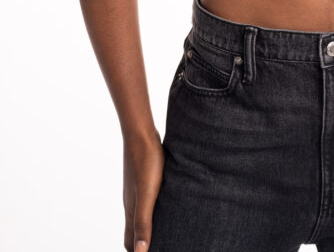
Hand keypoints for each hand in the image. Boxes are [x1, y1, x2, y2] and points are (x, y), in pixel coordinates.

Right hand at [122, 129, 164, 251]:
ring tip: (162, 232)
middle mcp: (131, 201)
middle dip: (140, 244)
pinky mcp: (142, 177)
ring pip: (138, 214)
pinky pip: (145, 199)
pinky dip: (151, 210)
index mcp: (131, 210)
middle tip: (158, 247)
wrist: (141, 133)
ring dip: (146, 227)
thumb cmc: (146, 163)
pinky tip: (164, 204)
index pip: (130, 241)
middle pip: (133, 230)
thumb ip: (143, 223)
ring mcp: (135, 189)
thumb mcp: (147, 195)